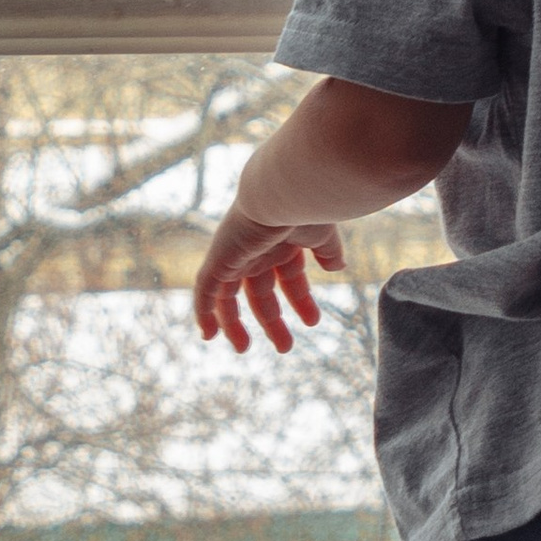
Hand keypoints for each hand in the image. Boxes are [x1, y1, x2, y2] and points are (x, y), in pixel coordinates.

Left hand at [193, 205, 344, 353]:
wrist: (283, 191)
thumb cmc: (307, 208)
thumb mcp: (324, 235)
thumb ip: (328, 251)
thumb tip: (337, 267)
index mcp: (283, 242)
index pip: (289, 276)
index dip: (300, 300)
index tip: (312, 322)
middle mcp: (257, 249)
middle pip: (261, 291)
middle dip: (272, 320)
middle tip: (285, 348)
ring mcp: (236, 254)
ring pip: (229, 296)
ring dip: (235, 323)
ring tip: (243, 349)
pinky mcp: (219, 259)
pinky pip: (205, 290)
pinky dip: (204, 312)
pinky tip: (207, 335)